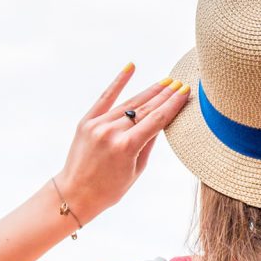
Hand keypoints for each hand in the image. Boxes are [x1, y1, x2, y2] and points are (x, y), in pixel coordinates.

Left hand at [57, 64, 190, 217]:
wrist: (75, 194)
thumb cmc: (110, 189)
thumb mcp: (137, 169)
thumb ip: (149, 143)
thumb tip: (161, 120)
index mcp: (127, 147)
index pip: (157, 119)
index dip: (173, 104)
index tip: (185, 92)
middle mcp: (112, 132)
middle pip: (145, 108)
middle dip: (164, 95)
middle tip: (179, 83)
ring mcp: (98, 125)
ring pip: (129, 103)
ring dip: (149, 91)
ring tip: (165, 82)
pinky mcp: (87, 121)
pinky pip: (105, 97)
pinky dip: (119, 82)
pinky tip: (131, 67)